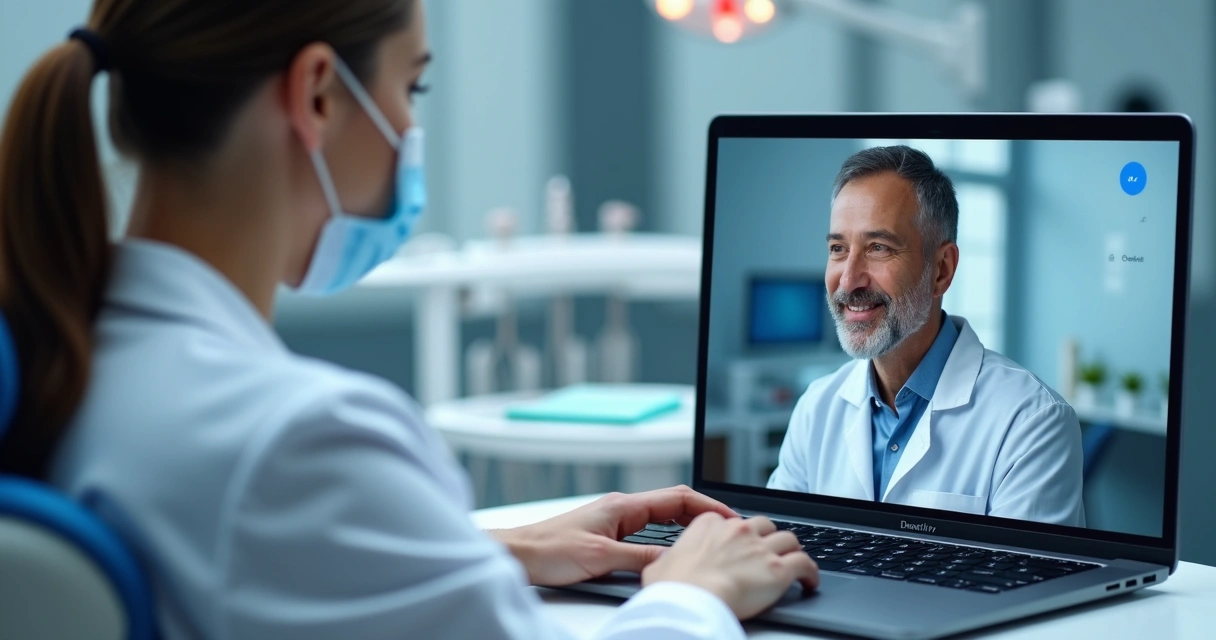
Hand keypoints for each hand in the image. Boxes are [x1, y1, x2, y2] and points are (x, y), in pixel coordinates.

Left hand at [488, 485, 735, 586]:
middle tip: (726, 531)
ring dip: (684, 527)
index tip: (729, 516)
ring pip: (660, 520)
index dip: (707, 505)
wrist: (518, 555)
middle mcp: (620, 509)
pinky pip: (645, 533)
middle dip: (702, 514)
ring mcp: (613, 521)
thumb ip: (639, 559)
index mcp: (623, 506)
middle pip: (672, 505)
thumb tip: (672, 562)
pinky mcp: (606, 536)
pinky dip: (665, 540)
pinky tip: (670, 554)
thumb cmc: (548, 550)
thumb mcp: (601, 558)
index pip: (676, 497)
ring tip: (707, 542)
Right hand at [642, 513, 818, 619]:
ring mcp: (760, 548)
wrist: (689, 600)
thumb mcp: (659, 566)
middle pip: (764, 525)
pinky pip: (805, 564)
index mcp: (709, 524)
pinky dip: (811, 572)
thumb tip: (663, 565)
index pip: (732, 521)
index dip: (739, 534)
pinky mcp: (778, 570)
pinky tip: (810, 581)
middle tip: (769, 551)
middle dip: (768, 537)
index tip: (740, 544)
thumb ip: (668, 559)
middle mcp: (738, 531)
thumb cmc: (672, 587)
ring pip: (789, 540)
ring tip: (793, 563)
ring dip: (792, 551)